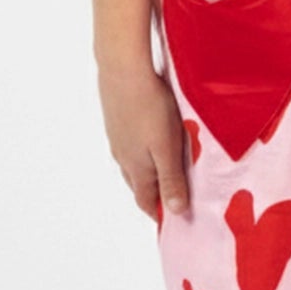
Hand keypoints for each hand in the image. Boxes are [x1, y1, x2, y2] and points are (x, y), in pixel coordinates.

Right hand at [96, 59, 191, 218]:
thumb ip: (172, 179)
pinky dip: (143, 150)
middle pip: (139, 184)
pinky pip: (130, 143)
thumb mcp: (168, 148)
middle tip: (175, 196)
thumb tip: (175, 212)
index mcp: (137, 168)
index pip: (146, 201)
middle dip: (155, 194)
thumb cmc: (150, 108)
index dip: (159, 213)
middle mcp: (123, 157)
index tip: (173, 221)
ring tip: (167, 169)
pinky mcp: (116, 119)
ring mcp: (117, 138)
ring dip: (149, 171)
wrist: (122, 68)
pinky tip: (151, 138)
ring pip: (133, 163)